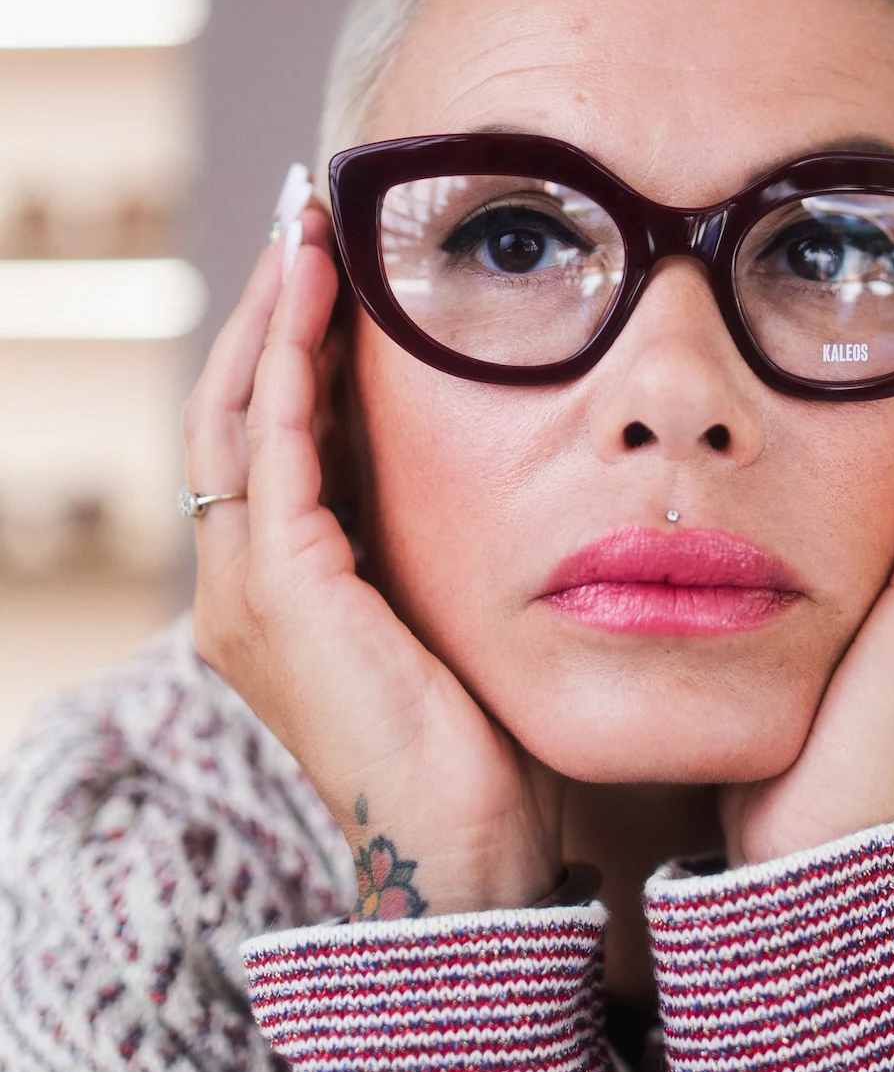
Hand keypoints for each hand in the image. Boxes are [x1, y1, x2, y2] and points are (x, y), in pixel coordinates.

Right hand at [183, 197, 561, 916]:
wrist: (475, 857)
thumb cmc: (480, 750)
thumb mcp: (447, 619)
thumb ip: (431, 544)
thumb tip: (484, 460)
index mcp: (277, 594)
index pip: (267, 440)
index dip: (289, 347)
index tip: (332, 264)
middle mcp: (237, 587)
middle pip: (231, 410)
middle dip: (266, 309)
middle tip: (306, 214)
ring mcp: (246, 590)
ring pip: (236, 411)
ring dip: (270, 311)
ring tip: (306, 223)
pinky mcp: (280, 590)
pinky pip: (273, 442)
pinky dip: (288, 358)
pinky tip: (317, 288)